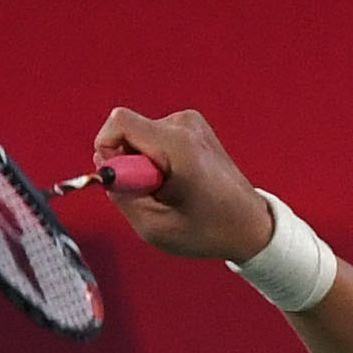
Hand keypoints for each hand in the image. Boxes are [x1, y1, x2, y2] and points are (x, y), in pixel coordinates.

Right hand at [88, 106, 277, 264]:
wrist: (249, 224)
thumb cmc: (208, 230)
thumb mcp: (153, 227)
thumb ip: (120, 195)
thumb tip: (104, 167)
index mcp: (178, 145)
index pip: (119, 123)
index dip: (108, 152)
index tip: (125, 181)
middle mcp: (184, 125)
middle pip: (127, 131)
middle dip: (128, 165)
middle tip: (155, 194)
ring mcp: (190, 123)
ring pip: (138, 137)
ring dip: (144, 166)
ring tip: (171, 191)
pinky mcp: (191, 127)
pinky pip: (152, 139)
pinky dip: (156, 162)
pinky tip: (178, 182)